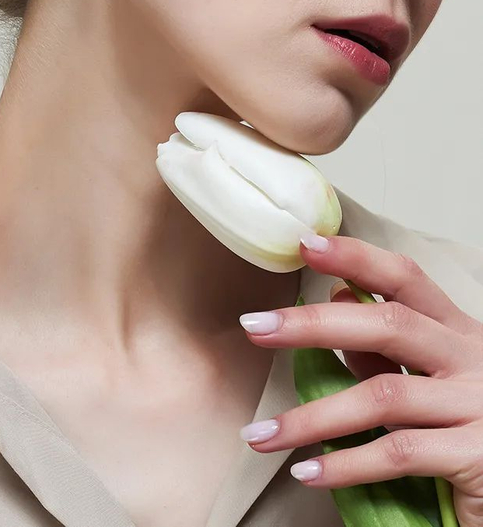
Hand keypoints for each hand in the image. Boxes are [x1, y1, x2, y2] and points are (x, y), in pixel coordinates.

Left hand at [238, 235, 482, 526]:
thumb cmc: (473, 432)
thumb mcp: (432, 382)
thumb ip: (386, 351)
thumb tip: (337, 297)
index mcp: (458, 333)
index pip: (405, 279)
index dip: (356, 258)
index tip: (306, 244)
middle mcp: (472, 359)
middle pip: (388, 325)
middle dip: (314, 324)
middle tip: (255, 327)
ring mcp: (478, 406)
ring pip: (383, 394)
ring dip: (313, 416)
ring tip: (261, 435)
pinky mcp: (477, 456)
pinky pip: (398, 453)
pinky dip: (347, 464)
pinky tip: (308, 471)